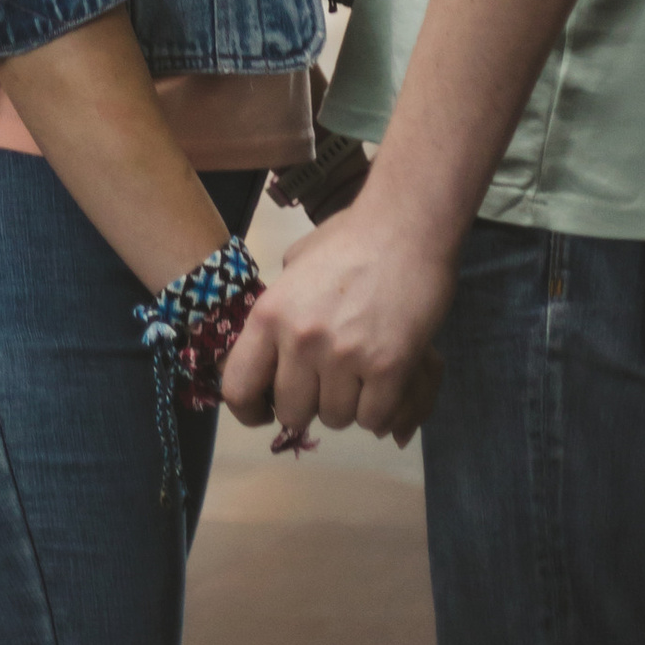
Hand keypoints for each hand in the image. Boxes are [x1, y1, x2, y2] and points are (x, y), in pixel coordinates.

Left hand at [220, 199, 455, 443]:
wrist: (407, 225)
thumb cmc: (351, 238)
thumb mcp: (295, 267)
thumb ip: (279, 311)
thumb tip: (269, 351)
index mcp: (269, 314)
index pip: (238, 388)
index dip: (249, 411)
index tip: (265, 412)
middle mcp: (299, 339)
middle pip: (292, 413)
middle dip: (310, 404)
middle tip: (328, 382)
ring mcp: (343, 356)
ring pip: (335, 418)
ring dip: (349, 404)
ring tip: (362, 372)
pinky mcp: (388, 367)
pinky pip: (373, 418)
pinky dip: (380, 408)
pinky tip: (384, 380)